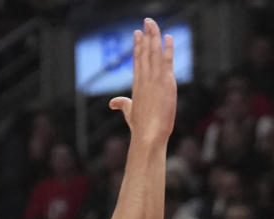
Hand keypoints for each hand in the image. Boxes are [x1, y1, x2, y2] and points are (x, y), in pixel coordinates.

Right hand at [109, 18, 176, 146]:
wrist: (148, 136)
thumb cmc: (140, 128)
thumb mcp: (129, 113)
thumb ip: (122, 104)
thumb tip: (112, 103)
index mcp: (137, 85)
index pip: (137, 60)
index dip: (138, 45)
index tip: (138, 33)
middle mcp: (144, 79)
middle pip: (145, 52)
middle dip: (146, 35)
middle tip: (147, 21)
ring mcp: (154, 79)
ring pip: (154, 52)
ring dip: (154, 36)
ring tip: (153, 23)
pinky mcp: (165, 82)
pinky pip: (166, 60)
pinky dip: (167, 48)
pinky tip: (168, 37)